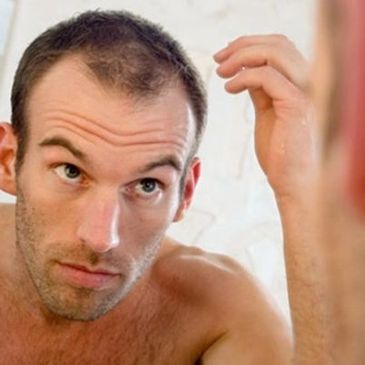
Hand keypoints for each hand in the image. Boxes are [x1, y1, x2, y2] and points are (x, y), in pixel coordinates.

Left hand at [214, 35, 317, 199]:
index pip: (278, 46)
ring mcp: (305, 92)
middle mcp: (307, 82)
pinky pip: (268, 77)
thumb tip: (244, 72)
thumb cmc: (280, 152)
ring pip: (275, 53)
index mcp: (299, 83)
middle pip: (278, 43)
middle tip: (218, 58)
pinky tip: (229, 89)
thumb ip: (261, 90)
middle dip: (243, 45)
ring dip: (242, 56)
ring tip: (221, 71)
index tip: (224, 56)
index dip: (249, 44)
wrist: (292, 181)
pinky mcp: (296, 106)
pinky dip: (244, 77)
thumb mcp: (267, 113)